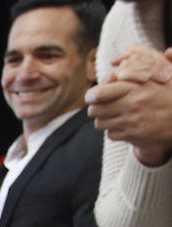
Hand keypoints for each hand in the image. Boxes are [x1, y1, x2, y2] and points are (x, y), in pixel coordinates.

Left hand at [88, 46, 171, 165]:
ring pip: (100, 123)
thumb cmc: (170, 92)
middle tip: (101, 106)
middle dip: (96, 108)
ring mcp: (131, 121)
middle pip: (95, 110)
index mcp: (135, 87)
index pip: (99, 93)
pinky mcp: (133, 135)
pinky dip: (114, 130)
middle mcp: (131, 104)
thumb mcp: (159, 73)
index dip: (92, 95)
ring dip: (104, 119)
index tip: (92, 96)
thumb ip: (136, 68)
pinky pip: (111, 134)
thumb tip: (115, 62)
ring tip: (113, 115)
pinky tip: (123, 124)